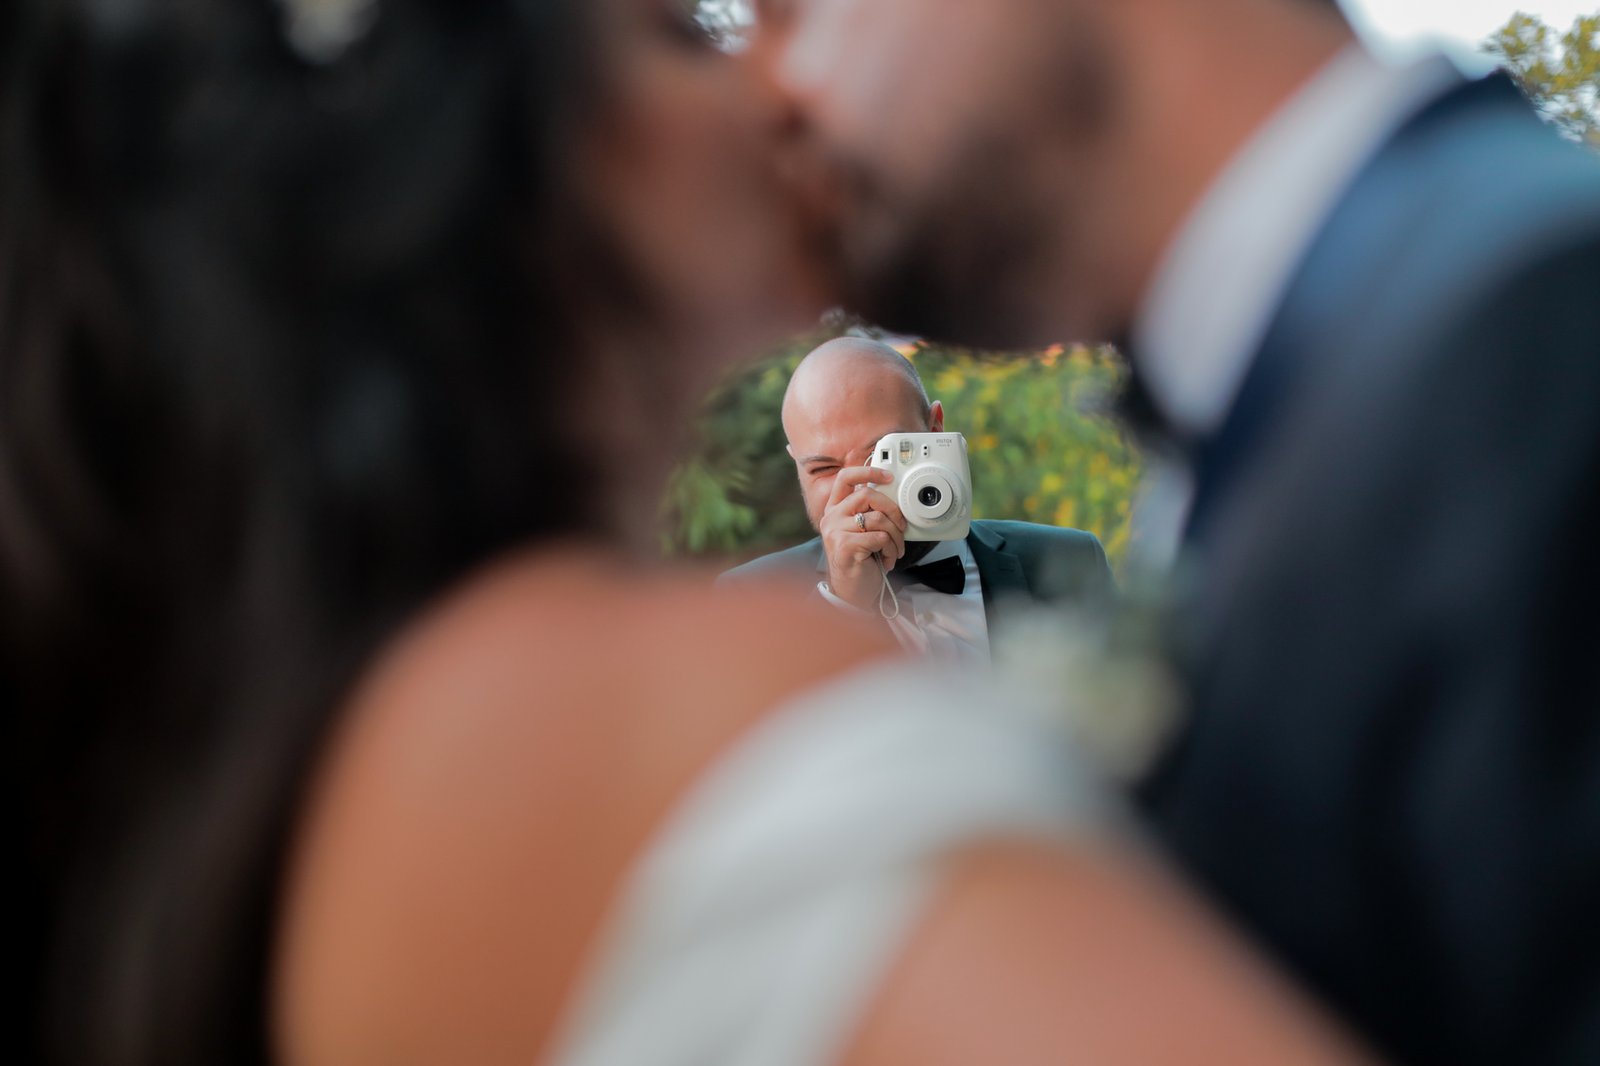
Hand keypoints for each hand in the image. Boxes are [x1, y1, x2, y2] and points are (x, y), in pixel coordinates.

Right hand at [818, 466, 905, 611]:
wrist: (851, 594)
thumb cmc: (860, 563)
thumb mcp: (863, 532)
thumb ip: (870, 513)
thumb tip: (895, 501)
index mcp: (835, 509)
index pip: (846, 477)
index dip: (868, 470)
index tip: (888, 476)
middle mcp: (831, 517)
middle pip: (867, 495)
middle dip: (893, 510)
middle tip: (901, 527)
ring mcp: (835, 531)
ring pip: (877, 518)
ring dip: (895, 536)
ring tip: (895, 550)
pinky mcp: (844, 547)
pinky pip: (879, 538)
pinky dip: (891, 550)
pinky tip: (887, 559)